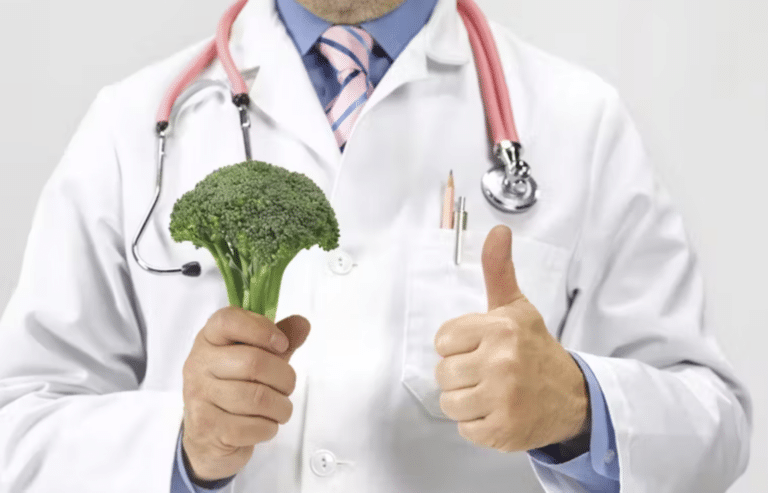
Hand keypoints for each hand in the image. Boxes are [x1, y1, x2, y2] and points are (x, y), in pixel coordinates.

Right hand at [181, 306, 310, 481]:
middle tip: (287, 386)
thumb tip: (302, 324)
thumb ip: (278, 341)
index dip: (261, 329)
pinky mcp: (208, 428)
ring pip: (257, 398)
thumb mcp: (256, 358)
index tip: (282, 344)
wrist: (207, 437)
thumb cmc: (234, 389)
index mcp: (208, 340)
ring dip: (281, 406)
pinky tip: (264, 425)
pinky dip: (269, 428)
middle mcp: (198, 364)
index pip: (228, 320)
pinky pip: (253, 426)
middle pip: (254, 362)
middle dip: (284, 377)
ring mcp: (199, 397)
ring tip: (279, 408)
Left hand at [434, 225, 588, 452]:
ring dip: (467, 402)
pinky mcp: (503, 430)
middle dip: (461, 375)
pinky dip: (478, 424)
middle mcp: (502, 362)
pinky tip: (498, 411)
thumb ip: (498, 271)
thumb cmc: (535, 350)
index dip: (458, 347)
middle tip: (489, 373)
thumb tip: (498, 230)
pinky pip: (464, 428)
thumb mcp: (516, 308)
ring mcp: (503, 399)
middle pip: (443, 374)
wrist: (572, 397)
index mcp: (500, 329)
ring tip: (492, 393)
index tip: (481, 348)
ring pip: (449, 403)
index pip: (442, 341)